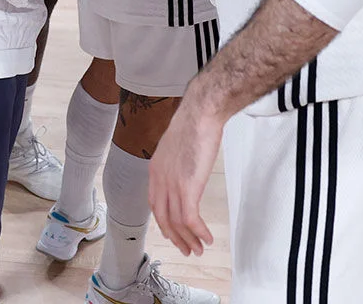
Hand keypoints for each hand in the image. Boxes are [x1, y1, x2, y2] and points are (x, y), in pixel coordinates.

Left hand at [150, 99, 223, 255]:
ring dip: (189, 239)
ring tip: (199, 248)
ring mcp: (172, 185)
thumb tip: (185, 166)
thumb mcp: (177, 144)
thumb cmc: (193, 123)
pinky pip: (190, 219)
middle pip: (163, 218)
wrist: (200, 114)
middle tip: (187, 248)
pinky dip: (199, 232)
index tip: (172, 231)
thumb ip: (177, 160)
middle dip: (175, 237)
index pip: (154, 203)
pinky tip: (207, 238)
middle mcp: (160, 180)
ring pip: (177, 223)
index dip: (163, 220)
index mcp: (156, 170)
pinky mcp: (187, 187)